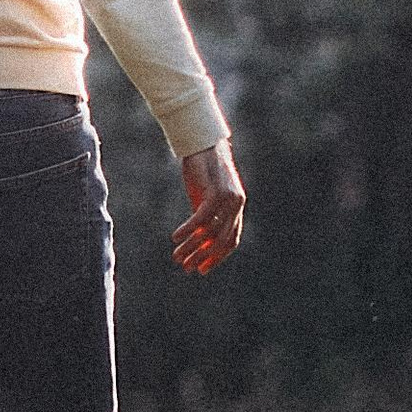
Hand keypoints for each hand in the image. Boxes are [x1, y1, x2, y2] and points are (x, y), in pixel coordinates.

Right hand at [172, 140, 243, 275]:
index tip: (201, 269)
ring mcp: (228, 199)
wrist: (201, 142)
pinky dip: (188, 229)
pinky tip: (175, 237)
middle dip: (203, 256)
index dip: (217, 257)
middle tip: (187, 268)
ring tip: (177, 257)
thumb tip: (198, 238)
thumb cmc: (201, 168)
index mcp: (236, 208)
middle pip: (222, 241)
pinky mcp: (216, 192)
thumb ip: (205, 216)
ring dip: (192, 247)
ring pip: (210, 232)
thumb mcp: (203, 196)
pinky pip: (201, 218)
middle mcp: (236, 205)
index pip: (231, 241)